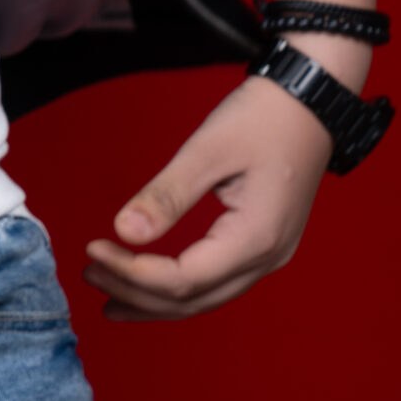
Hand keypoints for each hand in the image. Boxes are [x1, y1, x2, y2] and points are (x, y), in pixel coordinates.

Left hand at [82, 59, 347, 320]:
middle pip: (193, 299)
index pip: (183, 279)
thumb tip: (123, 232)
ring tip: (106, 293)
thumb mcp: (208, 149)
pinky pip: (217, 282)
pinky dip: (179, 288)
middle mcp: (267, 258)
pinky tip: (149, 285)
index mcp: (255, 238)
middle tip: (89, 273)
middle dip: (136, 293)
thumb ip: (166, 195)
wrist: (311, 101)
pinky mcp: (264, 244)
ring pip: (206, 298)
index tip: (93, 249)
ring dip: (155, 299)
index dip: (132, 272)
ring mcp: (270, 255)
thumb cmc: (263, 118)